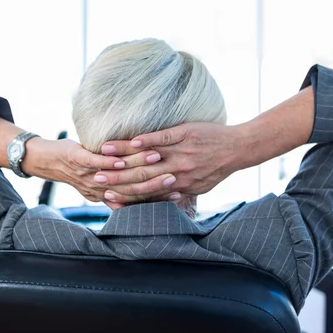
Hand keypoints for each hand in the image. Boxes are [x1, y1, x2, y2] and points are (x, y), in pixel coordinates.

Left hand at [22, 138, 166, 209]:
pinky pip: (98, 162)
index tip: (179, 191)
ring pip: (118, 174)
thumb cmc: (78, 167)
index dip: (159, 196)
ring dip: (138, 166)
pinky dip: (113, 159)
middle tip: (174, 176)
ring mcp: (90, 176)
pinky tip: (127, 153)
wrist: (46, 161)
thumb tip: (145, 181)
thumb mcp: (101, 179)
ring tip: (157, 158)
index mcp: (108, 196)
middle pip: (132, 189)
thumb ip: (122, 184)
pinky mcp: (79, 161)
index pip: (138, 198)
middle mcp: (101, 190)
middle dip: (155, 183)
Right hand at [94, 123, 242, 203]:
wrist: (238, 149)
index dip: (124, 193)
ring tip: (103, 151)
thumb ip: (178, 192)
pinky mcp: (184, 134)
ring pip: (147, 156)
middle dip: (116, 175)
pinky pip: (161, 136)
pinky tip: (130, 140)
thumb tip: (161, 198)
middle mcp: (177, 172)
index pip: (145, 192)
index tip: (105, 193)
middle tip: (95, 174)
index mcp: (177, 186)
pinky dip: (145, 139)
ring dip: (123, 154)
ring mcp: (181, 152)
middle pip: (141, 175)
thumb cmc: (217, 169)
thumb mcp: (199, 186)